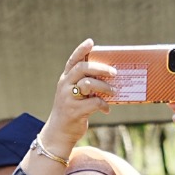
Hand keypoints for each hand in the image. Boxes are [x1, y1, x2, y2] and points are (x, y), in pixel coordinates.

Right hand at [40, 38, 114, 155]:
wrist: (59, 132)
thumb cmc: (72, 111)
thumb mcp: (75, 95)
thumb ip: (85, 85)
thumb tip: (108, 78)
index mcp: (65, 79)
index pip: (73, 61)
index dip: (81, 50)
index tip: (91, 42)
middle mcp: (65, 85)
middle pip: (82, 68)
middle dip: (100, 68)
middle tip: (114, 72)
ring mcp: (68, 98)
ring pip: (89, 84)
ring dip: (105, 87)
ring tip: (114, 92)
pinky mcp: (75, 111)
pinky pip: (94, 102)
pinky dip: (103, 105)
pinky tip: (106, 109)